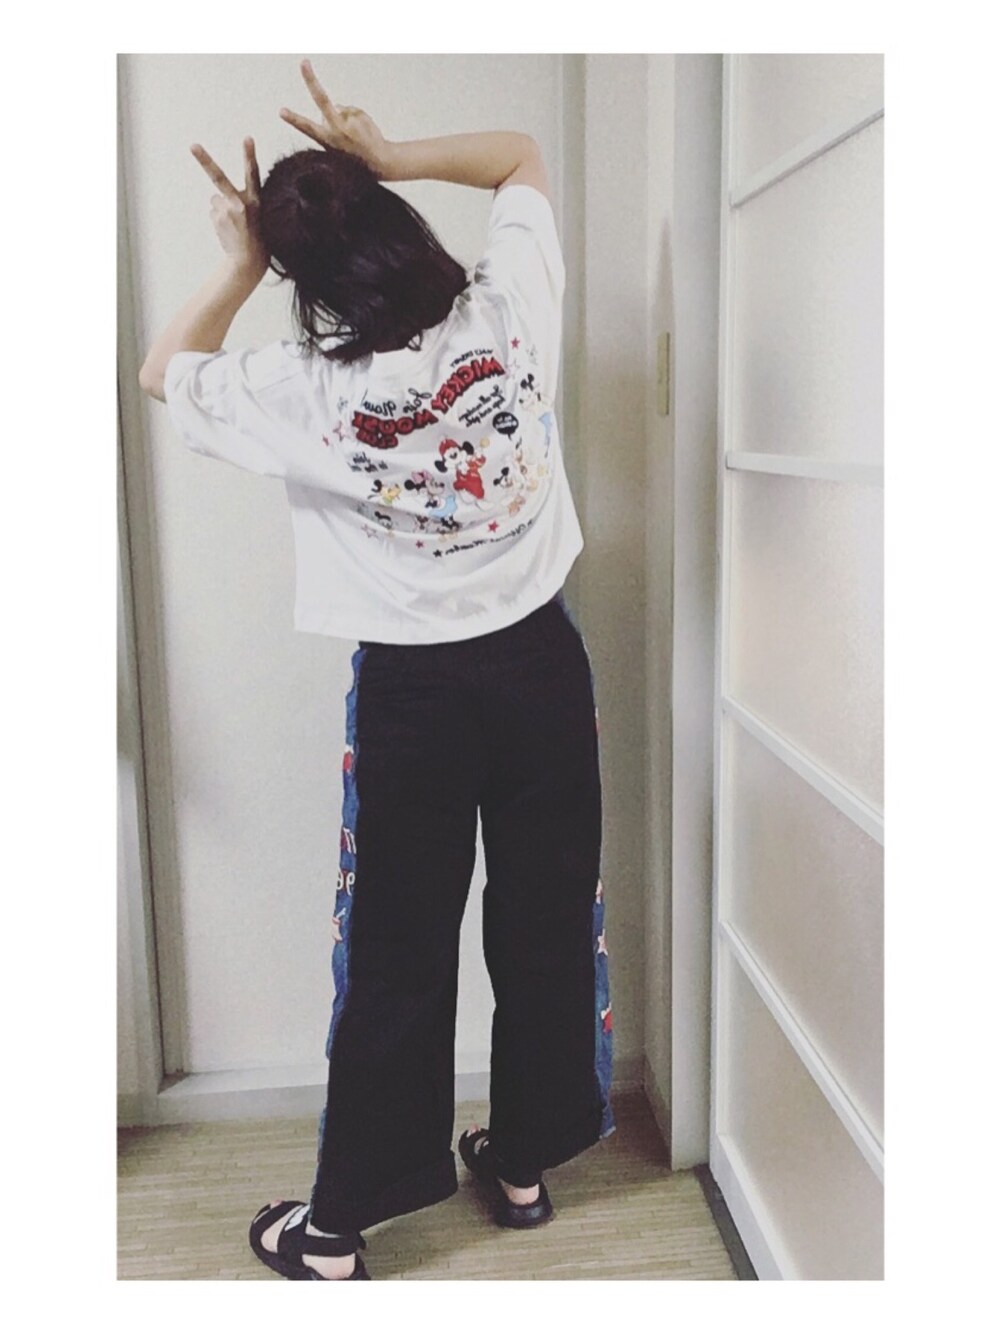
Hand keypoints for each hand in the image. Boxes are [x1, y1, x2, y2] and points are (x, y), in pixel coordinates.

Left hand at [189, 137, 268, 280]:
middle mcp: (241, 203)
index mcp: (256, 201)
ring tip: (234, 224)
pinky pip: (214, 211)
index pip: (253, 174)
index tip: (247, 138)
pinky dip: (219, 218)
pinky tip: (228, 229)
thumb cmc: (258, 238)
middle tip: (192, 145)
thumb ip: (244, 200)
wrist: (248, 262)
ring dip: (222, 208)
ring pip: (216, 199)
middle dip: (204, 160)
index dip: (249, 156)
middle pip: (219, 177)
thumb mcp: (260, 215)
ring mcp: (226, 211)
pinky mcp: (216, 218)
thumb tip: (216, 195)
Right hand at [279, 58, 393, 177]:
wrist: (380, 163)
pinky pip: (353, 111)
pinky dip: (358, 118)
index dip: (294, 118)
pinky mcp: (358, 117)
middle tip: (304, 61)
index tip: (281, 111)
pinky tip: (364, 132)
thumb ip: (332, 123)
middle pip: (321, 100)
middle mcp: (335, 131)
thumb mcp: (337, 144)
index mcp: (326, 141)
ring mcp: (348, 123)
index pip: (307, 127)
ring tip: (357, 136)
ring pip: (340, 109)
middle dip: (311, 80)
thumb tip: (336, 107)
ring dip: (346, 119)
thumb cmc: (355, 154)